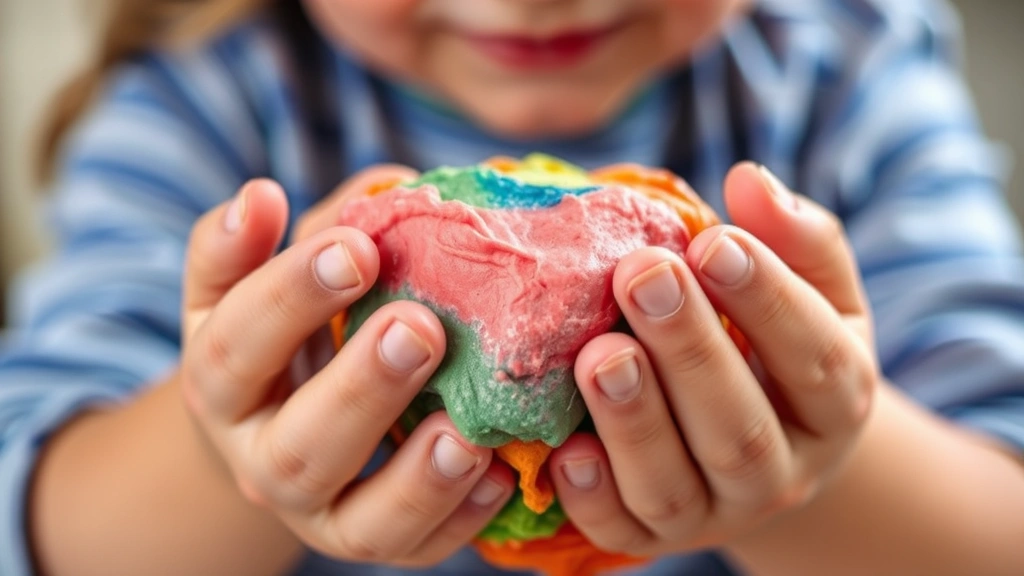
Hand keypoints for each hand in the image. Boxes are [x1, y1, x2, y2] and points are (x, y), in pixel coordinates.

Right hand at [179, 176, 512, 566]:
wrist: (278, 424)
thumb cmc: (296, 329)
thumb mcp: (280, 273)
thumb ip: (324, 228)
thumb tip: (387, 181)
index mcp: (224, 378)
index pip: (236, 342)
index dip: (289, 294)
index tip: (356, 246)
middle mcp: (259, 457)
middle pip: (297, 443)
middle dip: (360, 388)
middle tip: (421, 329)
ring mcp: (317, 512)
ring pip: (356, 522)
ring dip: (414, 479)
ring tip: (465, 433)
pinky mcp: (370, 540)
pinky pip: (412, 548)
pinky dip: (458, 520)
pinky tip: (500, 476)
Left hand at [549, 162, 877, 554]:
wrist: (770, 444)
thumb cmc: (778, 347)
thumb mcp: (812, 291)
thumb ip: (793, 238)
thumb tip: (750, 179)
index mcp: (833, 400)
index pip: (812, 355)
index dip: (766, 299)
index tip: (713, 242)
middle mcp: (782, 469)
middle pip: (738, 427)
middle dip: (689, 350)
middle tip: (642, 275)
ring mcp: (717, 511)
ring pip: (676, 485)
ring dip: (634, 422)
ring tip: (599, 355)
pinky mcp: (657, 537)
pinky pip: (623, 531)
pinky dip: (592, 499)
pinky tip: (563, 451)